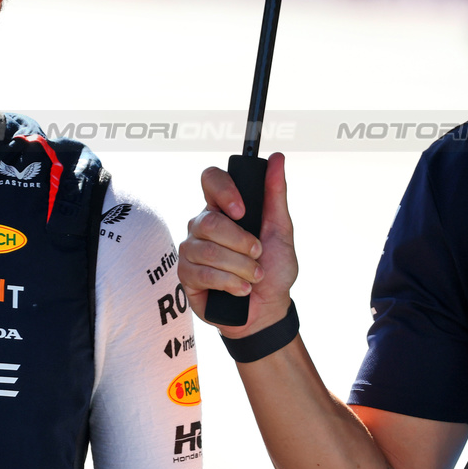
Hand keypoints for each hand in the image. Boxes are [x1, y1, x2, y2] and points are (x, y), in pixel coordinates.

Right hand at [179, 152, 297, 337]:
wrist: (268, 310)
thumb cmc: (273, 269)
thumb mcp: (281, 230)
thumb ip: (275, 195)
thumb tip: (279, 158)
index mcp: (223, 208)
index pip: (210, 179)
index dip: (224, 191)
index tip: (243, 211)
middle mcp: (202, 225)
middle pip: (209, 222)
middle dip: (241, 242)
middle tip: (257, 255)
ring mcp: (191, 249)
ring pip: (207, 249)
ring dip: (239, 267)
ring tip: (253, 277)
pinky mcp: (186, 275)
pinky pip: (202, 273)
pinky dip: (229, 283)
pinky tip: (241, 289)